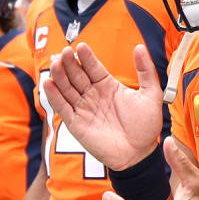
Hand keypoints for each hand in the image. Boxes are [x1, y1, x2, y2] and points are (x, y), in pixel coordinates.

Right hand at [42, 43, 162, 169]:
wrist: (140, 154)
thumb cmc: (146, 126)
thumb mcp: (150, 95)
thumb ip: (145, 71)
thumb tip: (139, 47)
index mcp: (108, 86)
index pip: (93, 67)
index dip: (86, 57)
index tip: (81, 46)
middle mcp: (93, 95)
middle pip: (77, 75)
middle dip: (70, 63)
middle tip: (64, 52)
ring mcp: (83, 108)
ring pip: (67, 89)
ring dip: (60, 76)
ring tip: (56, 64)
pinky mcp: (76, 124)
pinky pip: (63, 108)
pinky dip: (54, 96)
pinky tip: (48, 83)